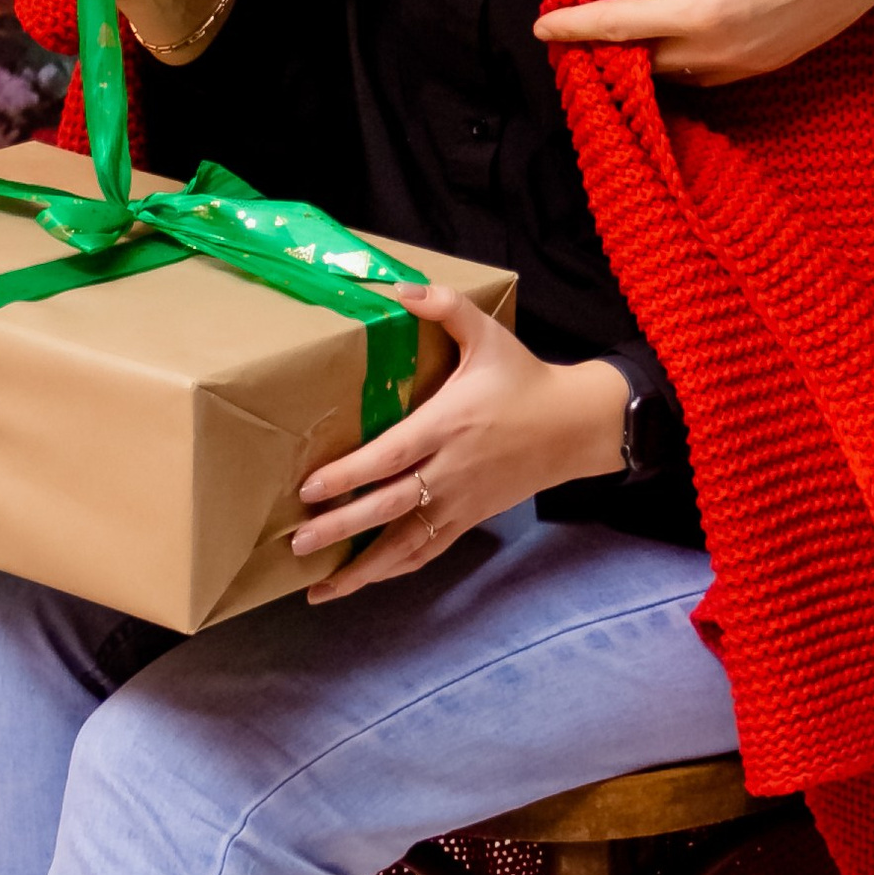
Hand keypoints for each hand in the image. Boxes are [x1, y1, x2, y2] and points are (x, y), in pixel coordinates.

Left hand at [291, 289, 625, 601]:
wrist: (574, 426)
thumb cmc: (524, 378)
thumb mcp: (489, 335)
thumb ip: (445, 308)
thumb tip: (398, 287)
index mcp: (448, 425)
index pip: (391, 456)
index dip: (350, 475)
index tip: (311, 488)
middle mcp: (450, 470)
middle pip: (389, 505)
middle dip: (342, 527)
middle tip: (299, 542)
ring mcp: (459, 501)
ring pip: (406, 543)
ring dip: (362, 568)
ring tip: (320, 587)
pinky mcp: (468, 519)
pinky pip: (427, 551)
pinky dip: (393, 570)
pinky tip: (361, 582)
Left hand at [534, 0, 873, 84]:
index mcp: (701, 9)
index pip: (617, 23)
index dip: (574, 26)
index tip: (542, 27)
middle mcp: (720, 48)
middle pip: (641, 61)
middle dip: (607, 50)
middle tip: (579, 31)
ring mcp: (749, 64)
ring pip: (677, 73)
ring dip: (647, 58)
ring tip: (624, 36)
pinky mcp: (771, 66)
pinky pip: (712, 74)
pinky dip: (684, 61)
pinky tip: (676, 40)